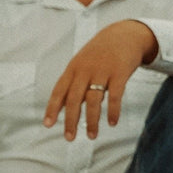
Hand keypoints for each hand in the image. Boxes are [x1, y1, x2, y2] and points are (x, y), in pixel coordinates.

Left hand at [43, 19, 158, 140]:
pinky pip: (115, 96)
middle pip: (74, 99)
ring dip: (91, 121)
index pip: (59, 90)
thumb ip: (73, 82)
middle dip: (70, 120)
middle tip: (69, 138)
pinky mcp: (120, 73)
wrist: (124, 34)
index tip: (48, 125)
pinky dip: (113, 111)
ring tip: (91, 136)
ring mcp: (103, 71)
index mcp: (73, 68)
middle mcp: (85, 70)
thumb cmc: (100, 53)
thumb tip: (60, 106)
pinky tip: (112, 123)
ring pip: (94, 101)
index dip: (52, 108)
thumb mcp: (82, 63)